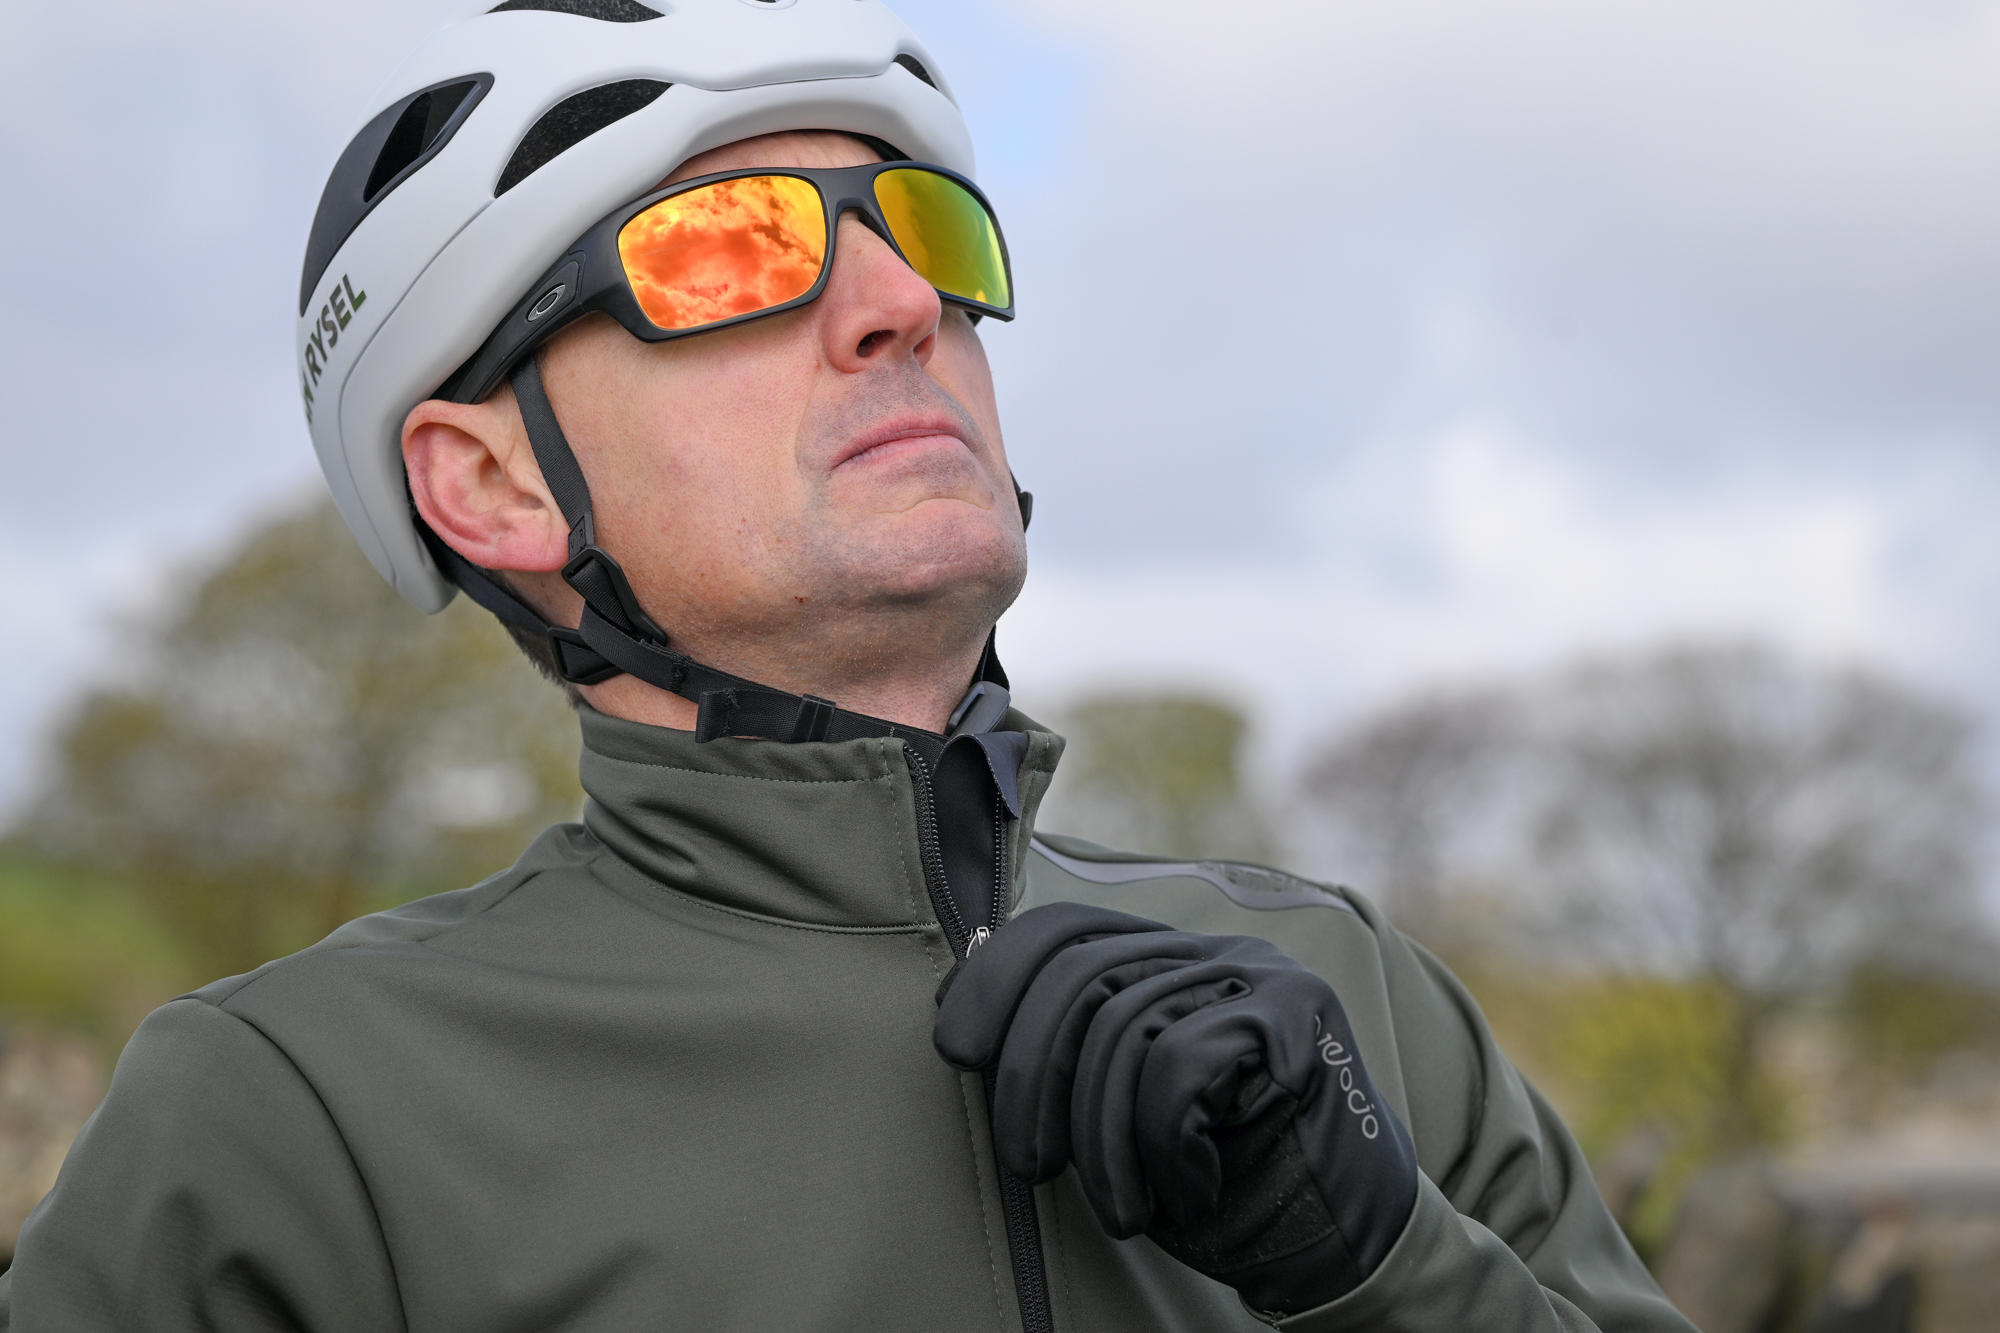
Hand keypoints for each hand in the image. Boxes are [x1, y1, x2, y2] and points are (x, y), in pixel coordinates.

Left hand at [934, 901, 1418, 1313]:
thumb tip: (959, 1004)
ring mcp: (1260, 974)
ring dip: (1101, 1141)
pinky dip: (1166, 1146)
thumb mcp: (1119, 1115)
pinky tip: (1189, 1190)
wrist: (1345, 1248)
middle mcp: (1213, 949)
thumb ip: (1066, 1052)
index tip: (956, 1048)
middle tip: (1026, 1163)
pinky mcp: (1298, 1013)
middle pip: (1080, 972)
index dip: (994, 977)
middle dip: (1030, 1074)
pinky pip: (1179, 1067)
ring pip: (1124, 1028)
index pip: (1061, 928)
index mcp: (1166, 959)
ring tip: (1120, 1208)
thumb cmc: (1220, 1186)